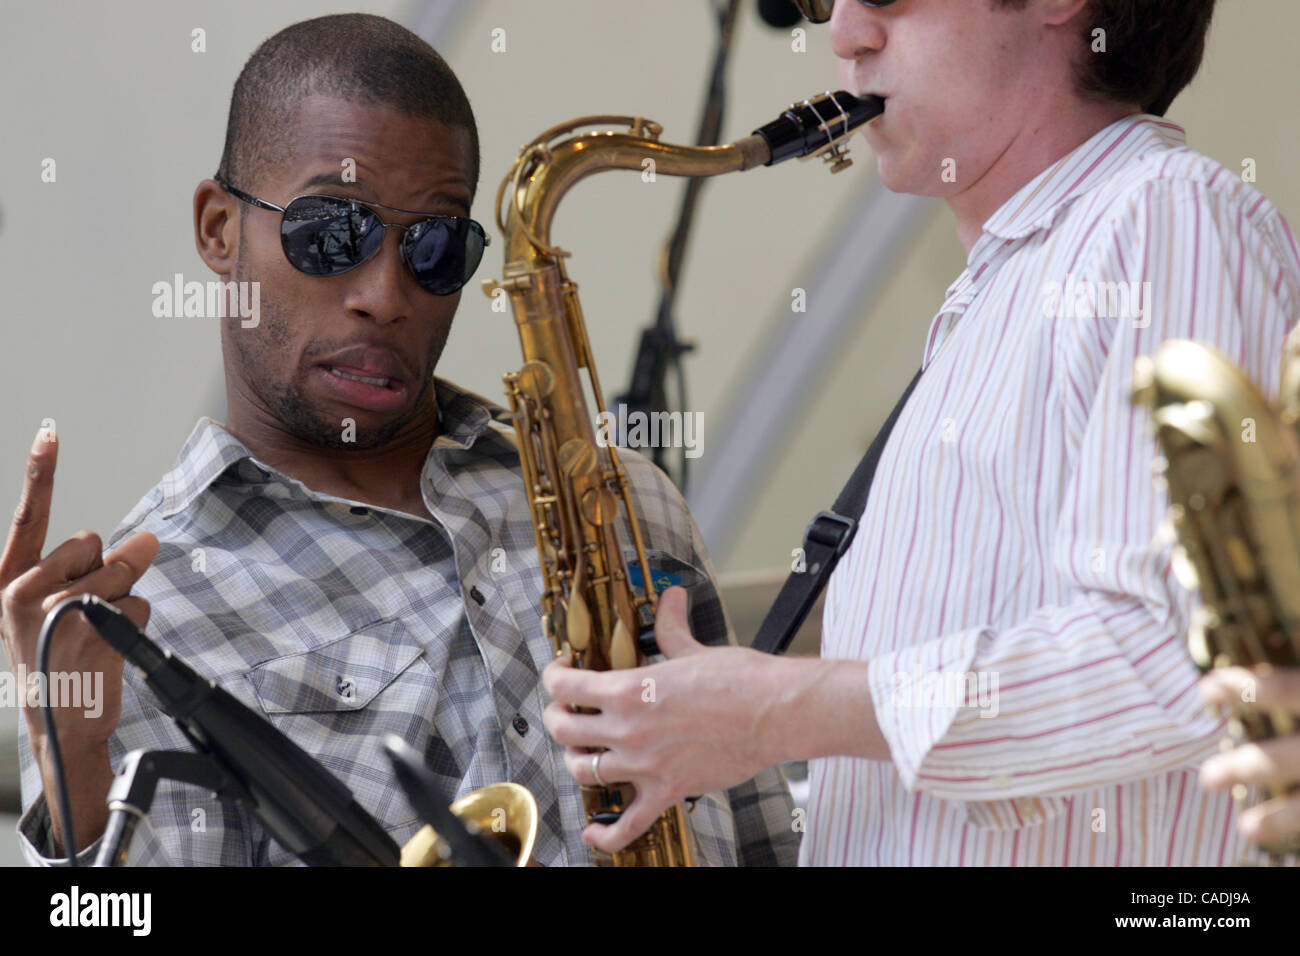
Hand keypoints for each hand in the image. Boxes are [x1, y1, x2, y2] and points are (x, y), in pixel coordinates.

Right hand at [0, 426, 157, 851]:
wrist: (57, 725)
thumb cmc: (57, 661)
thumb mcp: (64, 609)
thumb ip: (96, 567)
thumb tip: (149, 539)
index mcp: (9, 582)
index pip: (29, 517)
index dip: (41, 471)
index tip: (49, 430)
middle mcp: (23, 592)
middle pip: (95, 543)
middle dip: (104, 570)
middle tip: (83, 615)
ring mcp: (56, 612)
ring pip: (122, 573)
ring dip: (122, 599)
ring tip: (93, 635)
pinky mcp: (91, 632)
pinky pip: (140, 605)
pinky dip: (137, 625)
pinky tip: (109, 651)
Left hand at [541, 586, 782, 853]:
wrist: (775, 712)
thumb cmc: (740, 679)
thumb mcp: (694, 649)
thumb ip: (671, 628)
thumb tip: (671, 597)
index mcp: (630, 688)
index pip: (566, 686)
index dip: (555, 678)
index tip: (561, 674)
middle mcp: (628, 728)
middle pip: (565, 728)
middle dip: (557, 717)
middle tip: (563, 711)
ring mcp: (645, 764)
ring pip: (584, 771)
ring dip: (576, 760)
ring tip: (581, 752)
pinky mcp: (668, 790)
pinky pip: (628, 824)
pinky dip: (606, 834)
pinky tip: (593, 832)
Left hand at [1199, 666, 1299, 849]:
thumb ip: (1299, 687)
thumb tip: (1260, 662)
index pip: (1294, 689)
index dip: (1251, 689)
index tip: (1206, 688)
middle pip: (1297, 755)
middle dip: (1251, 767)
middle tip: (1208, 778)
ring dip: (1283, 818)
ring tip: (1247, 828)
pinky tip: (1292, 856)